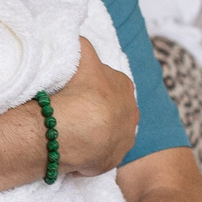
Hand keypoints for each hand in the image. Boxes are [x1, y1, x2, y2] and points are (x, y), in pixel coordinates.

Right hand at [49, 41, 136, 178]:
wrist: (79, 129)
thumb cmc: (80, 89)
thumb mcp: (82, 55)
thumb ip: (82, 45)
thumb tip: (78, 41)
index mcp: (125, 86)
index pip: (108, 83)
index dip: (90, 86)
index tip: (75, 90)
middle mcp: (131, 112)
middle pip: (109, 108)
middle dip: (94, 110)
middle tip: (71, 112)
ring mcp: (124, 139)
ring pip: (105, 133)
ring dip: (91, 133)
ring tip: (69, 132)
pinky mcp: (113, 160)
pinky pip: (98, 155)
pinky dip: (86, 153)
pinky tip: (72, 149)